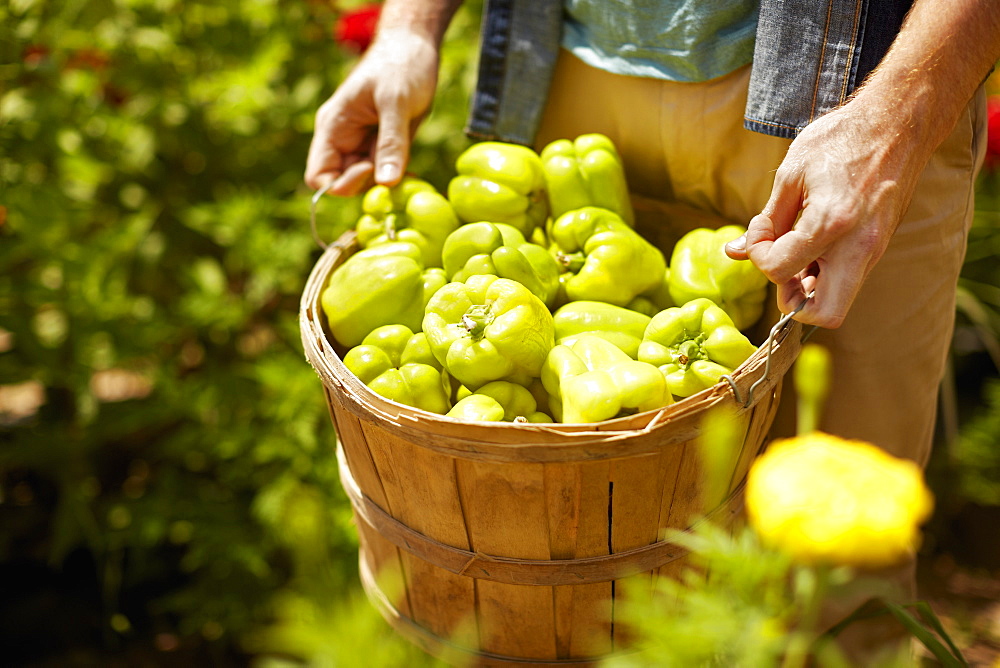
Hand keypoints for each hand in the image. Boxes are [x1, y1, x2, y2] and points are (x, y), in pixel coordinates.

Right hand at [304, 29, 439, 195]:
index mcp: (333, 126)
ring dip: (384, 181)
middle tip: (395, 168)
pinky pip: (383, 173)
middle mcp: (343, 139)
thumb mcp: (396, 102)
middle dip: (367, 184)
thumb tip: (386, 183)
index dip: (341, 184)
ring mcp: (362, 144)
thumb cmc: (401, 65)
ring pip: (366, 181)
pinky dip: (395, 176)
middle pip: (343, 182)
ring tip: (406, 164)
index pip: (318, 175)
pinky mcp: (382, 146)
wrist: (415, 47)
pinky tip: (411, 170)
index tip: (370, 168)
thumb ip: (391, 143)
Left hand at [725, 103, 929, 328]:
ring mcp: (874, 251)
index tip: (760, 230)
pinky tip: (812, 248)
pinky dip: (824, 276)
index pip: (778, 269)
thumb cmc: (841, 140)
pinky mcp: (879, 248)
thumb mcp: (792, 174)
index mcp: (830, 222)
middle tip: (780, 269)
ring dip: (809, 290)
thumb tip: (735, 252)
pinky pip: (848, 281)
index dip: (758, 255)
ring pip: (839, 303)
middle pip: (825, 314)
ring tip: (795, 254)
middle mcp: (858, 246)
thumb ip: (766, 220)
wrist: (898, 124)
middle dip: (793, 301)